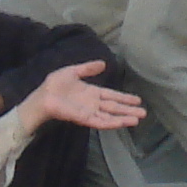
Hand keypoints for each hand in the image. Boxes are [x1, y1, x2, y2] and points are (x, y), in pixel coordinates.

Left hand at [15, 60, 145, 136]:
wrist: (42, 96)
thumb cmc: (54, 84)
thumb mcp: (73, 71)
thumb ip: (88, 68)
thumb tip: (104, 63)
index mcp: (91, 92)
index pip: (112, 96)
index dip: (124, 98)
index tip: (137, 100)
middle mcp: (93, 104)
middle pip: (115, 107)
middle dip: (129, 110)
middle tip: (144, 113)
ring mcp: (89, 112)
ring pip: (111, 116)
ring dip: (124, 118)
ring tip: (138, 119)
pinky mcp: (84, 119)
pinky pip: (101, 122)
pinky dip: (112, 123)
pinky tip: (122, 122)